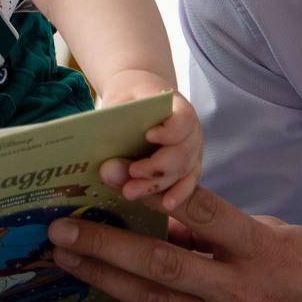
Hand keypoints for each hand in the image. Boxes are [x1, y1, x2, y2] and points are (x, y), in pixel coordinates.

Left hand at [48, 185, 301, 301]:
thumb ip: (227, 232)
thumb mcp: (287, 240)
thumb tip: (169, 219)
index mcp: (263, 251)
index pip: (198, 212)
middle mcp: (243, 292)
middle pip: (159, 264)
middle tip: (59, 228)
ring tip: (66, 259)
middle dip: (102, 246)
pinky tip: (104, 298)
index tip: (107, 176)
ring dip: (103, 280)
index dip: (149, 193)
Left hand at [95, 74, 202, 212]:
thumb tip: (108, 166)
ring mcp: (193, 152)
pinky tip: (165, 204)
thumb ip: (116, 127)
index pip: (183, 120)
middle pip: (182, 153)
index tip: (148, 135)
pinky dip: (177, 194)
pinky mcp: (188, 168)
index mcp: (179, 108)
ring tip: (130, 192)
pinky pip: (187, 184)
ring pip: (181, 172)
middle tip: (132, 172)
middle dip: (157, 167)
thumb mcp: (121, 102)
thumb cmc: (131, 99)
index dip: (169, 131)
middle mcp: (192, 132)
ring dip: (156, 185)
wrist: (143, 97)